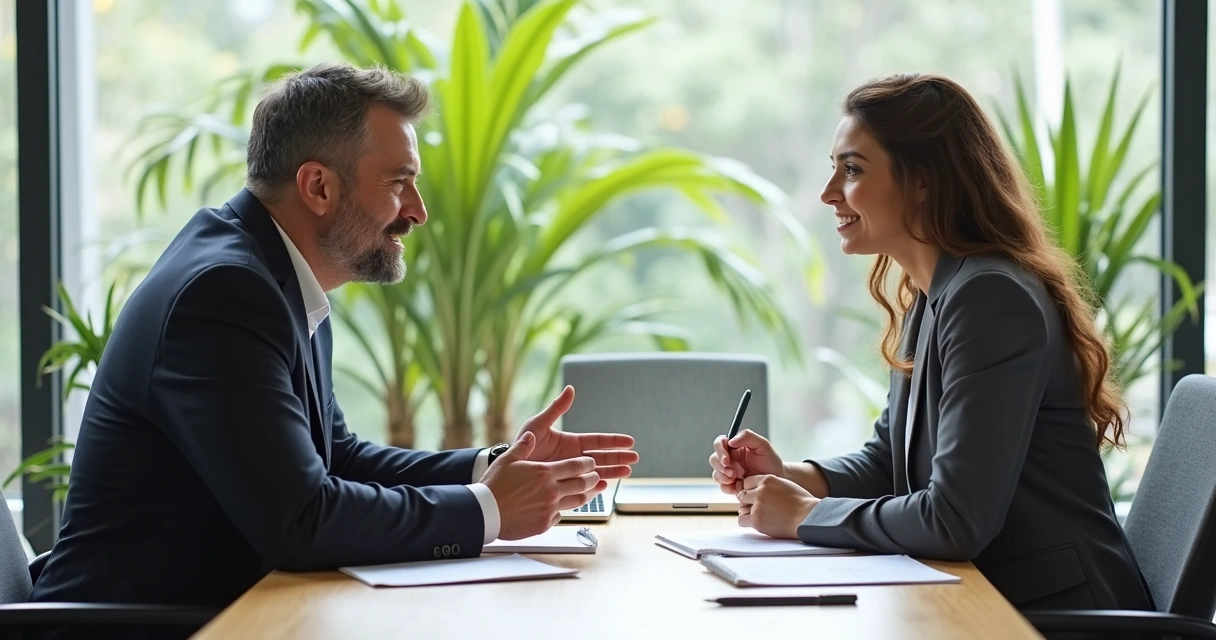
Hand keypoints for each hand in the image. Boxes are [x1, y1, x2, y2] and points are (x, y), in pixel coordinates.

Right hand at [480, 431, 606, 539]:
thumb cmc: (494, 486)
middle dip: (592, 478)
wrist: (485, 512)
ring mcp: (550, 508)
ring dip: (587, 495)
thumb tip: (530, 436)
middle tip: (595, 476)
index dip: (587, 463)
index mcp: (545, 473)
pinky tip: (564, 507)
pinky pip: (561, 516)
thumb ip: (523, 446)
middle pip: (582, 484)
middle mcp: (551, 491)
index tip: (591, 463)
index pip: (575, 466)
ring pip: (577, 501)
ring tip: (590, 492)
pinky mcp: (545, 523)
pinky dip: (564, 510)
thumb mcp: (508, 459)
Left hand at [515, 386, 638, 481]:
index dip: (614, 441)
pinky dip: (595, 487)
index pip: (598, 442)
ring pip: (597, 472)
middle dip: (619, 458)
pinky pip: (584, 487)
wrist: (509, 468)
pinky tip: (606, 486)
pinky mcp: (565, 485)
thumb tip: (570, 389)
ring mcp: (571, 472)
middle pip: (602, 458)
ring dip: (612, 472)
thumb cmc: (522, 445)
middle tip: (634, 459)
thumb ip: (556, 409)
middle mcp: (574, 458)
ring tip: (628, 473)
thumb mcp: (538, 424)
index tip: (630, 442)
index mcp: (571, 443)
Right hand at [708, 429, 783, 494]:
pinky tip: (736, 487)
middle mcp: (730, 458)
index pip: (719, 443)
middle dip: (720, 466)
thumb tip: (731, 440)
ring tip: (734, 480)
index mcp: (735, 446)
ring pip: (716, 473)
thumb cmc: (771, 461)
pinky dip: (726, 487)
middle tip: (731, 472)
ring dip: (722, 477)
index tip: (727, 459)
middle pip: (714, 459)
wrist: (778, 478)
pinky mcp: (732, 484)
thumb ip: (748, 437)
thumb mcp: (763, 445)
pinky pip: (722, 486)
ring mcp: (730, 472)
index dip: (719, 450)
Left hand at [736, 474, 816, 539]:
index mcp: (768, 479)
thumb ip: (771, 485)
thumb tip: (759, 488)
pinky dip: (746, 522)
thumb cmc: (802, 503)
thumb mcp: (785, 485)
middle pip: (743, 494)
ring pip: (741, 507)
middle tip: (757, 508)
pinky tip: (756, 522)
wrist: (808, 517)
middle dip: (747, 501)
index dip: (750, 490)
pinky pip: (742, 520)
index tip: (755, 497)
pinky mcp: (756, 519)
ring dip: (748, 512)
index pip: (747, 482)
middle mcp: (761, 490)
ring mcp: (758, 505)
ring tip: (761, 516)